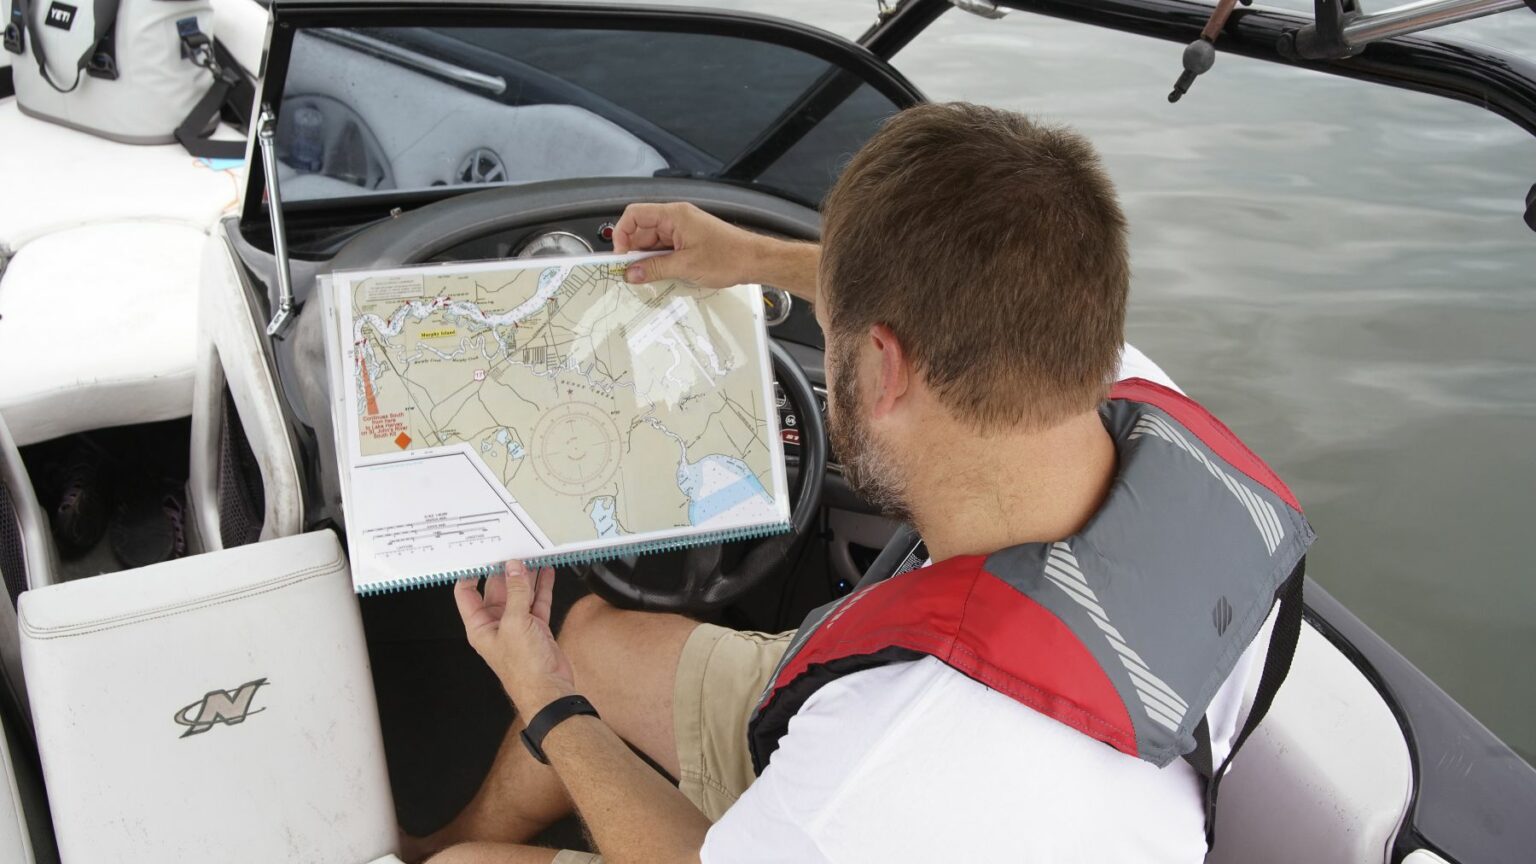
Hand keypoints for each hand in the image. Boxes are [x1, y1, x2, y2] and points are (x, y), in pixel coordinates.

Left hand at [454, 562, 575, 714]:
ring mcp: (517, 625)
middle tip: (514, 553)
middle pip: (497, 590)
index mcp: (480, 626)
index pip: (467, 593)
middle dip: (506, 571)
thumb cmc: (524, 668)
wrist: (548, 688)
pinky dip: (542, 587)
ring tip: (532, 558)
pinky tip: (545, 573)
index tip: (480, 556)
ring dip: (526, 577)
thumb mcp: (515, 623)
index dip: (471, 574)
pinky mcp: (536, 627)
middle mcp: (497, 625)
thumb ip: (516, 592)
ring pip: (519, 594)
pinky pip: (537, 602)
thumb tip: (514, 569)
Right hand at [612, 202, 767, 288]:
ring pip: (653, 242)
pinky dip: (660, 261)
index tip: (620, 256)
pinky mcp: (689, 241)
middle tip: (632, 273)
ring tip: (649, 277)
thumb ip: (654, 268)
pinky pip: (666, 248)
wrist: (755, 260)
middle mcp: (677, 218)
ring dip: (648, 259)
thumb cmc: (729, 257)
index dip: (622, 234)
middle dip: (634, 251)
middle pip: (642, 230)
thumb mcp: (686, 266)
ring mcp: (683, 230)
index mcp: (674, 215)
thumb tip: (631, 272)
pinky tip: (662, 275)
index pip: (635, 214)